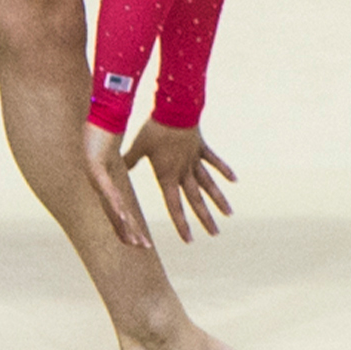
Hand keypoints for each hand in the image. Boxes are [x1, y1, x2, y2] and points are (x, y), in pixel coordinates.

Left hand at [119, 121, 239, 242]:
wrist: (174, 109)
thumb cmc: (153, 129)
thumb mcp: (138, 146)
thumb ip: (130, 160)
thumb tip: (116, 169)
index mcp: (168, 175)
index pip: (175, 205)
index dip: (181, 223)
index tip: (189, 240)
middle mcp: (184, 172)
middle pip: (196, 200)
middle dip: (205, 219)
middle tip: (215, 234)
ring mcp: (195, 160)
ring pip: (209, 184)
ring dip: (218, 200)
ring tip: (229, 214)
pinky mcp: (201, 148)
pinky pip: (214, 161)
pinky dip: (224, 170)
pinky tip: (234, 180)